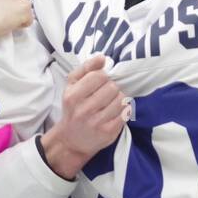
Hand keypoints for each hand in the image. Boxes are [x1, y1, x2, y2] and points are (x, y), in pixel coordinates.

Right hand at [40, 55, 128, 178]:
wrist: (71, 140)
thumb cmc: (73, 108)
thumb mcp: (72, 86)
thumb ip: (86, 68)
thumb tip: (102, 57)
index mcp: (73, 96)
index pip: (99, 76)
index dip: (103, 77)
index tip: (100, 83)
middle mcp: (84, 110)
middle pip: (112, 87)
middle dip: (112, 88)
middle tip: (106, 94)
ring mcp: (97, 122)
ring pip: (121, 99)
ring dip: (119, 98)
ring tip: (111, 102)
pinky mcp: (108, 132)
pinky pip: (126, 113)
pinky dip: (124, 110)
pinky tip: (115, 112)